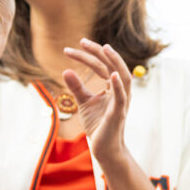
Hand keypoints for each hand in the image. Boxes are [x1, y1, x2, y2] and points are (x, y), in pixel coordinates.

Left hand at [62, 39, 132, 162]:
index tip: (71, 49)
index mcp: (112, 87)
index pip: (102, 66)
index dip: (88, 56)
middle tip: (82, 41)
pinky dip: (119, 85)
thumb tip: (65, 70)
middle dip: (99, 52)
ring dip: (115, 62)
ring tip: (105, 48)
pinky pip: (122, 96)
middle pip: (112, 66)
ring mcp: (121, 101)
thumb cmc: (98, 125)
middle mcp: (120, 91)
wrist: (104, 148)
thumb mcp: (83, 102)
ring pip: (123, 77)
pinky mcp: (118, 113)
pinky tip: (112, 74)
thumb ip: (76, 87)